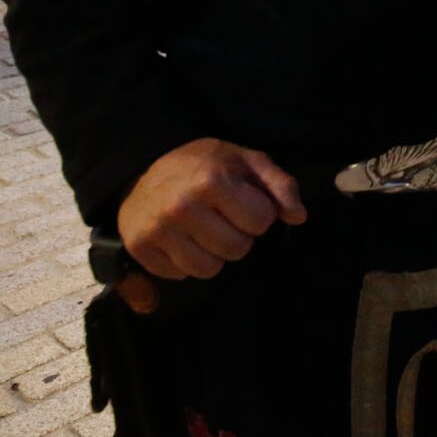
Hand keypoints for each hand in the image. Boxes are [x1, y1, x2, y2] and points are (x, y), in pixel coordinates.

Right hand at [116, 137, 306, 279]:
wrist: (144, 167)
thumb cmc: (205, 165)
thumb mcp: (247, 161)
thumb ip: (280, 185)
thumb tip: (298, 217)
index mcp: (212, 180)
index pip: (261, 222)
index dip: (258, 213)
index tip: (244, 202)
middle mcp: (181, 206)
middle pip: (237, 249)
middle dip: (238, 235)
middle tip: (223, 216)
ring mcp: (157, 229)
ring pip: (209, 270)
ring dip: (214, 253)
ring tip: (204, 228)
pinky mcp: (139, 248)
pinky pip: (181, 275)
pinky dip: (186, 261)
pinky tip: (182, 237)